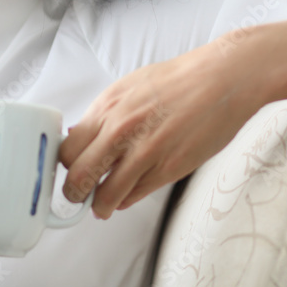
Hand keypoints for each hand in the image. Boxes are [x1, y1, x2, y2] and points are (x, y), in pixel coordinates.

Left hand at [58, 40, 264, 219]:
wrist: (220, 81)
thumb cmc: (177, 80)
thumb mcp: (128, 87)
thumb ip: (103, 114)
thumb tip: (79, 136)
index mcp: (108, 108)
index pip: (68, 150)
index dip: (66, 165)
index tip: (70, 169)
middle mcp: (120, 132)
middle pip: (79, 177)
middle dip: (74, 193)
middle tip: (77, 195)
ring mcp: (144, 154)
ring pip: (106, 196)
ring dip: (99, 206)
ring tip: (101, 206)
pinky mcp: (168, 170)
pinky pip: (134, 197)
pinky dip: (126, 200)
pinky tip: (126, 196)